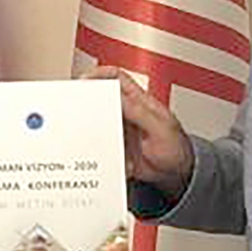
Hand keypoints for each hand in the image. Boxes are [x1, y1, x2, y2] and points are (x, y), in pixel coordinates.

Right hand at [83, 66, 193, 197]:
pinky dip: (96, 149)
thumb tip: (118, 96)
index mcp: (141, 102)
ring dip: (89, 127)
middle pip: (103, 99)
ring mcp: (122, 131)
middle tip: (74, 106)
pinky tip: (93, 153)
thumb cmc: (176, 149)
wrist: (178, 176)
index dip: (100, 74)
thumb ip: (139, 112)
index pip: (118, 78)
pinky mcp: (118, 148)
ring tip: (80, 131)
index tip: (84, 80)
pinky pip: (101, 145)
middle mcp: (128, 114)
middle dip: (87, 100)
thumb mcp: (160, 128)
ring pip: (98, 122)